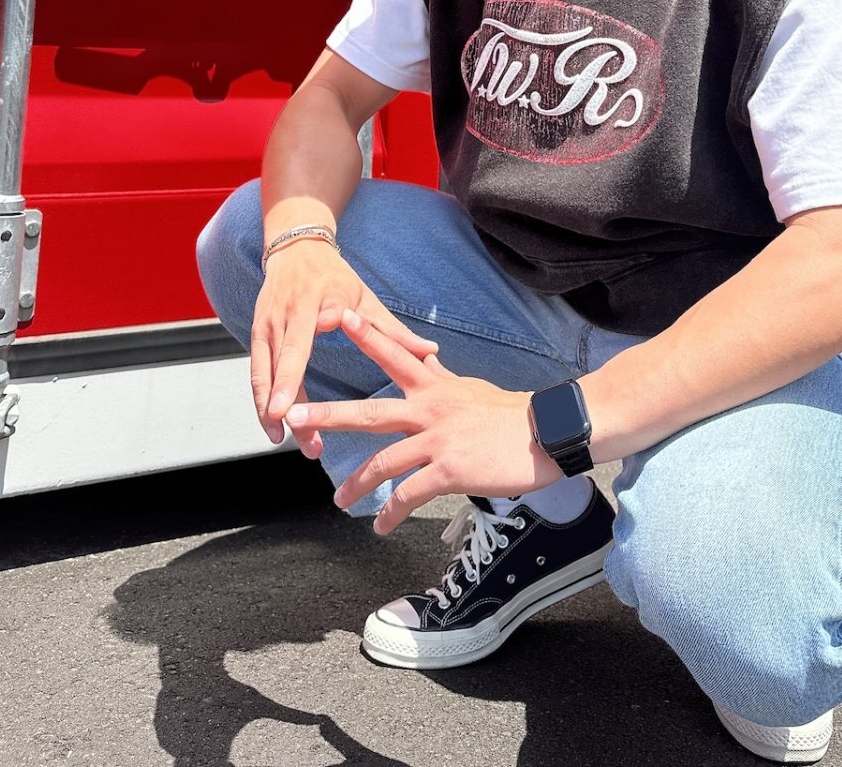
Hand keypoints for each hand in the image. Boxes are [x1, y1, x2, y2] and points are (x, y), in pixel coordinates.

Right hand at [251, 243, 439, 450]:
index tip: (300, 385)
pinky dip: (260, 400)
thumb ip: (393, 331)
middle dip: (283, 392)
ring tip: (284, 438)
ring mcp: (269, 322)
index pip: (314, 329)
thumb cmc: (335, 276)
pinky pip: (256, 371)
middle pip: (284, 358)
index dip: (303, 356)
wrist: (296, 248)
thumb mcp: (366, 298)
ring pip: (264, 370)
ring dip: (269, 407)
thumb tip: (431, 352)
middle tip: (289, 426)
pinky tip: (272, 427)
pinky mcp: (257, 331)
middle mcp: (291, 312)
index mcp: (322, 301)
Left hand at [286, 309, 561, 532]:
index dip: (367, 335)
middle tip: (293, 414)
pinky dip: (392, 512)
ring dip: (356, 483)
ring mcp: (439, 440)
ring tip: (339, 499)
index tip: (339, 316)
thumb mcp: (471, 388)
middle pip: (370, 412)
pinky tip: (381, 526)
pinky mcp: (450, 470)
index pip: (395, 355)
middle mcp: (431, 410)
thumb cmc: (513, 414)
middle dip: (328, 414)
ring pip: (384, 462)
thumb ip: (442, 378)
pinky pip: (410, 494)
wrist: (548, 433)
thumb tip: (426, 360)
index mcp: (436, 387)